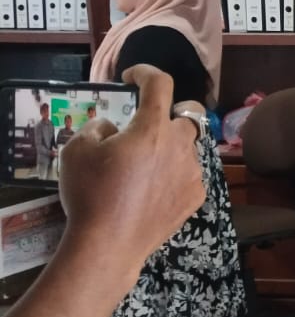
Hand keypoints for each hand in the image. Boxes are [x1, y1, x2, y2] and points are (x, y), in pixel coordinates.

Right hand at [56, 65, 204, 270]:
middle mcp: (181, 145)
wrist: (109, 244)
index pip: (160, 84)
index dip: (146, 72)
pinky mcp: (196, 196)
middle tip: (147, 126)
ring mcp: (193, 172)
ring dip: (171, 148)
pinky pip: (189, 175)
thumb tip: (113, 127)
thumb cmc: (91, 193)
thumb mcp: (76, 150)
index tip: (132, 76)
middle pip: (189, 114)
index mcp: (152, 128)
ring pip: (189, 147)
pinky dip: (174, 174)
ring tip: (144, 166)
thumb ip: (97, 127)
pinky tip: (152, 190)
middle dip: (170, 113)